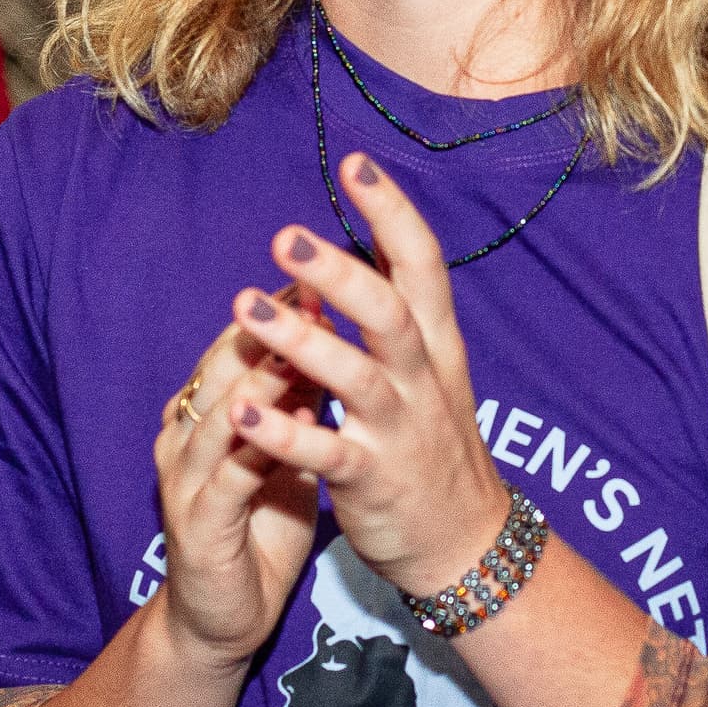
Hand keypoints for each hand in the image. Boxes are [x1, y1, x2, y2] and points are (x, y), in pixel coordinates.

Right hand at [149, 298, 328, 672]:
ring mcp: (184, 479)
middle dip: (265, 327)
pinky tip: (286, 429)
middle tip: (309, 288)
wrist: (222, 614)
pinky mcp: (197, 525)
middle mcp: (185, 435)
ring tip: (296, 345)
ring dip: (257, 380)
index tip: (323, 271)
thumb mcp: (285, 447)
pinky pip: (227, 479)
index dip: (281, 308)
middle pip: (222, 366)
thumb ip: (298, 395)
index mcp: (206, 410)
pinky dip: (254, 449)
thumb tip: (331, 328)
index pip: (239, 344)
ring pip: (219, 414)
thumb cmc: (258, 523)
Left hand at [219, 154, 515, 601]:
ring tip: (245, 307)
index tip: (356, 163)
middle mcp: (422, 379)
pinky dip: (286, 433)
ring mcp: (401, 430)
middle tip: (283, 237)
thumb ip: (393, 317)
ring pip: (356, 377)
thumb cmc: (433, 445)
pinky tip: (242, 413)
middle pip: (389, 312)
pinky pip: (328, 453)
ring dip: (301, 341)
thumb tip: (347, 255)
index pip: (422, 265)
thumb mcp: (428, 372)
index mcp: (436, 344)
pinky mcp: (375, 480)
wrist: (464, 543)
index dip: (392, 213)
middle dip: (340, 271)